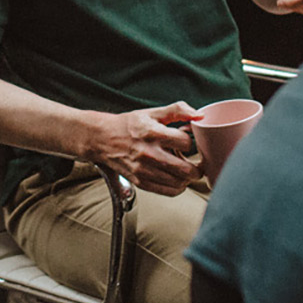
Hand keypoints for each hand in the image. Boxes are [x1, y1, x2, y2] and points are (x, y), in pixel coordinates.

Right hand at [84, 102, 202, 196]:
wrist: (103, 139)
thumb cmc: (129, 125)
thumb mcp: (152, 112)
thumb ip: (177, 110)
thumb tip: (199, 116)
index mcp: (152, 133)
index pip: (185, 143)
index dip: (190, 141)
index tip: (185, 140)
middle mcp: (148, 153)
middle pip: (185, 170)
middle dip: (196, 167)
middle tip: (197, 162)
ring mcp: (144, 170)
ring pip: (179, 183)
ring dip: (187, 177)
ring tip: (183, 168)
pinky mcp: (140, 182)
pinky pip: (168, 191)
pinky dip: (177, 186)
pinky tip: (174, 176)